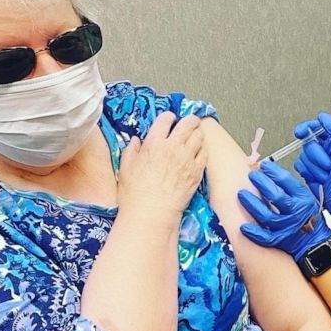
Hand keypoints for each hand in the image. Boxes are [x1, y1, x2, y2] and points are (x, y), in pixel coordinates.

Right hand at [118, 112, 206, 226]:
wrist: (152, 213)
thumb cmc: (135, 193)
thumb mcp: (125, 168)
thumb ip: (131, 150)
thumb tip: (136, 141)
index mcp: (154, 144)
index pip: (165, 120)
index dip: (169, 117)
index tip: (170, 119)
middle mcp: (173, 147)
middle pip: (187, 124)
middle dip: (190, 120)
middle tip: (190, 121)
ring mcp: (187, 159)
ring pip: (199, 136)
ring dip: (197, 133)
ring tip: (195, 134)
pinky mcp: (197, 171)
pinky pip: (204, 154)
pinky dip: (202, 150)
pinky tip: (198, 152)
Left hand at [238, 161, 330, 261]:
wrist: (314, 241)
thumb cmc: (308, 216)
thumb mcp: (307, 197)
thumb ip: (290, 186)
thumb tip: (269, 172)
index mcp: (303, 199)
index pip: (286, 181)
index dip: (273, 171)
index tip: (263, 165)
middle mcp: (295, 213)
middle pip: (276, 196)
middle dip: (261, 183)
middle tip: (252, 176)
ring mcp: (286, 227)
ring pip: (266, 216)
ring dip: (252, 204)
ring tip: (242, 194)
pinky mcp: (279, 240)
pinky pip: (265, 237)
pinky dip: (254, 232)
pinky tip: (243, 226)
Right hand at [292, 113, 330, 213]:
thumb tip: (323, 117)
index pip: (314, 127)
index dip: (306, 127)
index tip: (301, 132)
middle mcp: (322, 149)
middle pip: (307, 143)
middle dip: (317, 156)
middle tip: (329, 164)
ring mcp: (314, 161)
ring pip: (302, 156)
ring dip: (315, 167)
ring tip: (327, 173)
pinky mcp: (307, 171)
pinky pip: (299, 166)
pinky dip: (308, 172)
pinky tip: (318, 178)